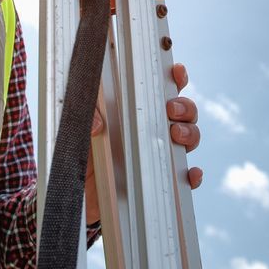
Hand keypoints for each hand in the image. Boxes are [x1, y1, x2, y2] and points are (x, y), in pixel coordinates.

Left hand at [85, 62, 203, 224]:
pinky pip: (184, 178)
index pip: (160, 89)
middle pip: (183, 112)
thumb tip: (99, 124)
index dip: (175, 78)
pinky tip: (190, 173)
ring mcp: (157, 156)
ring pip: (189, 138)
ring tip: (176, 135)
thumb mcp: (76, 132)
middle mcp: (150, 130)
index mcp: (133, 111)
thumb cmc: (79, 157)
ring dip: (190, 133)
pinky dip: (192, 175)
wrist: (75, 196)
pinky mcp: (159, 183)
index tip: (176, 72)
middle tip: (172, 110)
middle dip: (185, 106)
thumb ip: (85, 119)